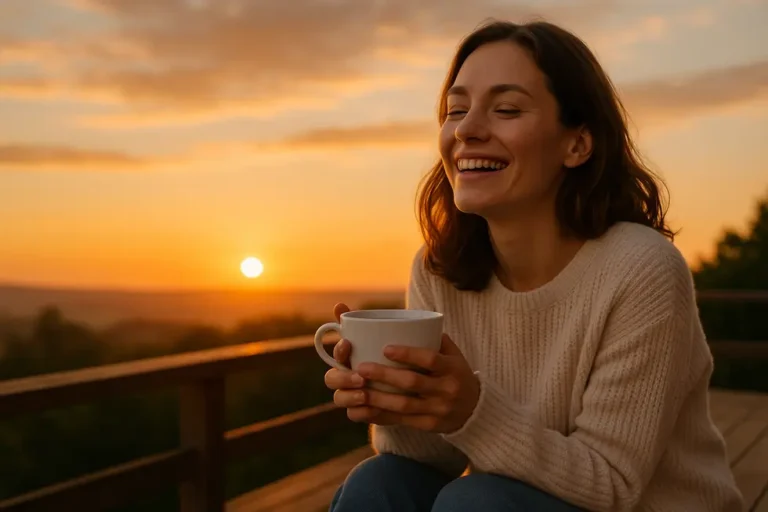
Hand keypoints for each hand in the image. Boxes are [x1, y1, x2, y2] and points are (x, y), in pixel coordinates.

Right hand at [323, 303, 387, 421]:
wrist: (417, 381)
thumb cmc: (396, 354)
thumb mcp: (389, 337)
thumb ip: (368, 322)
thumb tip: (339, 305)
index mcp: (350, 359)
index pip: (336, 355)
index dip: (339, 350)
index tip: (349, 344)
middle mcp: (347, 378)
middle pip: (331, 380)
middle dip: (342, 378)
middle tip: (360, 376)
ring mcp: (353, 396)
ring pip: (339, 399)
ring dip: (349, 396)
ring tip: (364, 394)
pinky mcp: (364, 412)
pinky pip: (354, 416)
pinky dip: (360, 413)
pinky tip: (370, 410)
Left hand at [351, 334, 479, 433]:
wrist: (476, 410)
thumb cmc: (457, 374)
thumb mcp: (454, 355)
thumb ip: (435, 339)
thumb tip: (405, 320)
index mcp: (452, 368)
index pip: (430, 359)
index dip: (408, 354)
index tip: (385, 348)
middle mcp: (447, 389)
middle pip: (412, 382)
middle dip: (384, 375)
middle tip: (361, 367)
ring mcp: (438, 410)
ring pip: (404, 405)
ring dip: (379, 397)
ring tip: (359, 389)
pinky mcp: (429, 425)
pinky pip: (402, 421)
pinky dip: (382, 415)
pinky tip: (365, 409)